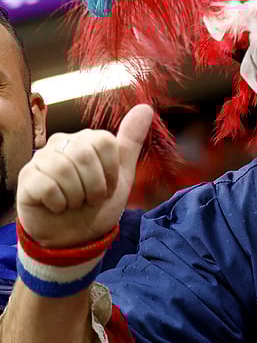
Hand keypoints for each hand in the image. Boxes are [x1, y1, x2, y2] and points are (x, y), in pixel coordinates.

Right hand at [16, 105, 152, 247]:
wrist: (76, 236)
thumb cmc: (98, 203)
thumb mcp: (122, 174)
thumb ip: (131, 141)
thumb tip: (145, 107)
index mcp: (87, 139)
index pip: (105, 141)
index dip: (111, 170)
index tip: (108, 185)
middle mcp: (62, 143)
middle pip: (84, 153)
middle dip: (95, 184)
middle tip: (91, 198)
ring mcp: (41, 160)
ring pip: (64, 169)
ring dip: (77, 195)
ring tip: (75, 203)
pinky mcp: (26, 178)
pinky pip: (46, 186)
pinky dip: (59, 202)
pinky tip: (58, 206)